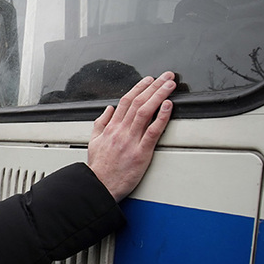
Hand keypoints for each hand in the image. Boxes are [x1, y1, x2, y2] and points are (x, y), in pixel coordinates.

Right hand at [87, 71, 175, 200]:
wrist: (99, 186)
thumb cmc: (98, 168)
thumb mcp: (93, 142)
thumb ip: (101, 123)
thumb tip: (108, 110)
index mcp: (111, 128)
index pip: (126, 101)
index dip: (139, 87)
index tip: (149, 79)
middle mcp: (121, 131)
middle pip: (138, 102)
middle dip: (154, 86)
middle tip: (166, 76)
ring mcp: (131, 141)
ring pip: (145, 111)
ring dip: (159, 95)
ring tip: (170, 85)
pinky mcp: (141, 153)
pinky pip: (152, 131)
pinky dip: (161, 117)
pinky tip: (168, 106)